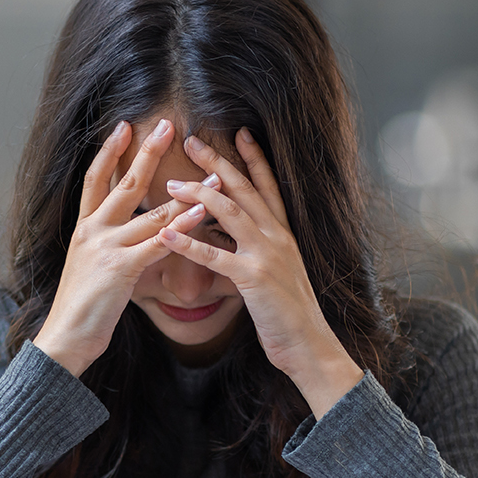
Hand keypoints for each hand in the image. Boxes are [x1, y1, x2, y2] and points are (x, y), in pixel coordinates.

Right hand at [34, 118, 212, 375]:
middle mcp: (92, 231)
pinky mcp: (120, 269)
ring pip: (149, 212)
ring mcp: (105, 248)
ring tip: (211, 176)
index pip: (94, 179)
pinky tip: (198, 216)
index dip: (109, 152)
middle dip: (145, 152)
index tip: (124, 126)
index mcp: (84, 228)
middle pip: (122, 183)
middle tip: (166, 124)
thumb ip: (108, 246)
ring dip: (185, 193)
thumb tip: (130, 235)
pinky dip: (180, 228)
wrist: (65, 337)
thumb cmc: (82, 308)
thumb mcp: (91, 267)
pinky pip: (157, 243)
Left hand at [159, 129, 362, 417]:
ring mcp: (267, 255)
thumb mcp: (275, 272)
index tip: (238, 132)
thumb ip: (255, 249)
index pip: (268, 186)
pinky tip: (167, 235)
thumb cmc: (289, 313)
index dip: (253, 158)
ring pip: (230, 213)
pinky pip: (216, 257)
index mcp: (283, 234)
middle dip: (218, 162)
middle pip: (244, 189)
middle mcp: (277, 237)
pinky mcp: (254, 279)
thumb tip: (230, 234)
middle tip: (192, 140)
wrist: (310, 345)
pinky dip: (190, 244)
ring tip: (170, 182)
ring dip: (198, 195)